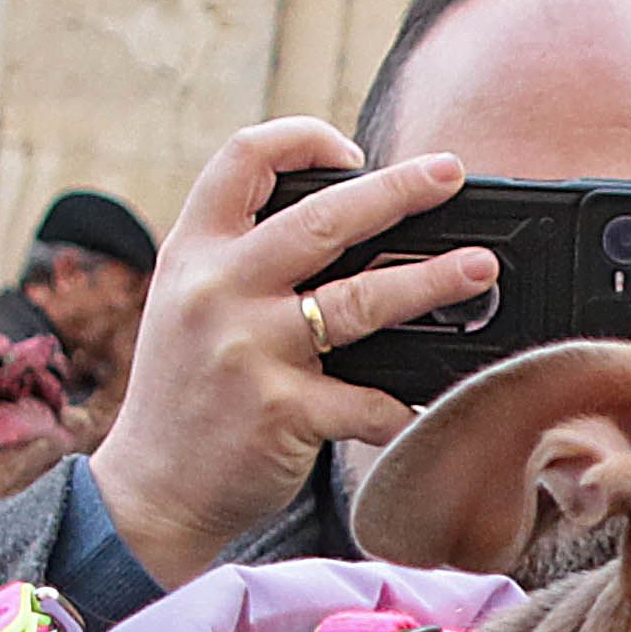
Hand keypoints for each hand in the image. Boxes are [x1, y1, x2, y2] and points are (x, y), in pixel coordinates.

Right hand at [83, 122, 497, 591]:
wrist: (150, 492)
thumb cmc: (184, 393)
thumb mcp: (188, 303)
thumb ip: (245, 260)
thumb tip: (353, 226)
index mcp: (194, 251)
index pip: (243, 158)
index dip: (303, 139)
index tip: (352, 152)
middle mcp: (217, 289)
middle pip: (323, 219)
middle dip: (398, 190)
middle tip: (449, 174)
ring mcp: (248, 349)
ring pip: (361, 300)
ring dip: (432, 281)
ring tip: (480, 267)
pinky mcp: (280, 411)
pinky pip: (365, 400)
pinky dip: (402, 403)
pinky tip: (430, 401)